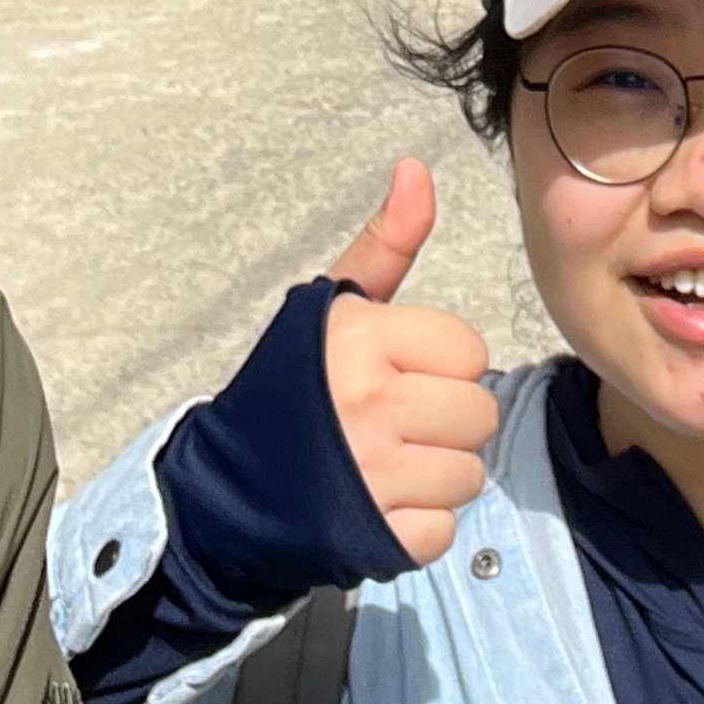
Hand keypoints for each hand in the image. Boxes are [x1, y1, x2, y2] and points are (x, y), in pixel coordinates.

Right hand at [320, 158, 498, 565]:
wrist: (223, 487)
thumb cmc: (290, 387)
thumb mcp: (331, 306)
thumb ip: (386, 242)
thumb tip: (417, 167)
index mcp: (362, 339)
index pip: (469, 351)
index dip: (441, 363)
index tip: (400, 372)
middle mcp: (369, 404)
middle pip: (479, 415)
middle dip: (446, 421)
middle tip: (396, 422)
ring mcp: (373, 476)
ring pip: (469, 474)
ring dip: (437, 474)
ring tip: (389, 463)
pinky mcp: (375, 537)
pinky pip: (444, 529)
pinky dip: (418, 525)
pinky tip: (381, 505)